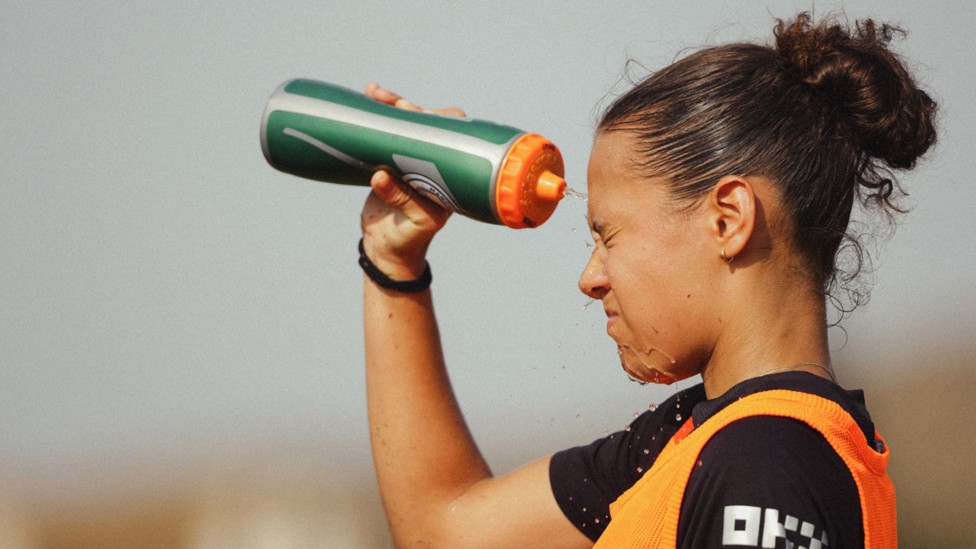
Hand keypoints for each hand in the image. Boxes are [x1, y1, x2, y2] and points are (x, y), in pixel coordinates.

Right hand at [359, 83, 462, 278]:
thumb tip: (380, 177)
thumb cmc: (407, 240)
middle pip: (429, 125)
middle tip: (393, 103)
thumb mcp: (409, 223)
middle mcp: (435, 163)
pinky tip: (369, 98)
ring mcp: (413, 159)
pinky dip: (379, 117)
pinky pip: (388, 134)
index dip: (437, 122)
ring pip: (407, 124)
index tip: (417, 115)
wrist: (386, 249)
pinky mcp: (393, 160)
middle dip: (411, 109)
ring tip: (374, 93)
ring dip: (392, 106)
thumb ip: (399, 199)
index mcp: (449, 176)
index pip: (452, 138)